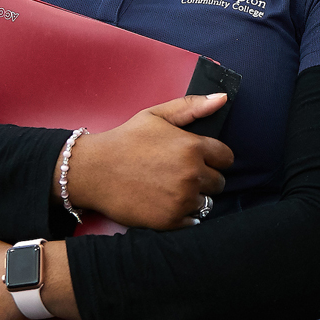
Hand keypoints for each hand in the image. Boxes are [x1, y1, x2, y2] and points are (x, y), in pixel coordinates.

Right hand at [61, 93, 233, 230]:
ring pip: (207, 202)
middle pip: (219, 182)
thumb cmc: (126, 139)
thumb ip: (192, 106)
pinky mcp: (170, 220)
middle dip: (205, 178)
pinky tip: (166, 203)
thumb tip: (222, 98)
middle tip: (181, 174)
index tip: (199, 159)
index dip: (214, 158)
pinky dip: (183, 215)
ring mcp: (181, 199)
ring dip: (195, 197)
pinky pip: (193, 221)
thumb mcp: (157, 115)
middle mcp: (191, 174)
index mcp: (192, 147)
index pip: (226, 158)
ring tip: (172, 189)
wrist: (93, 171)